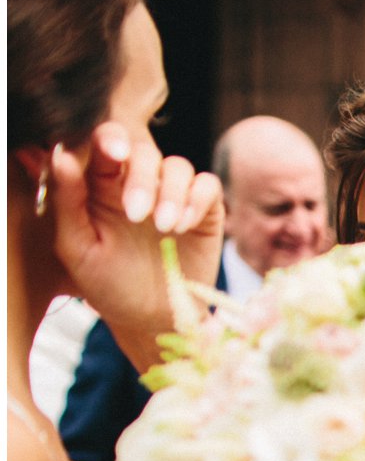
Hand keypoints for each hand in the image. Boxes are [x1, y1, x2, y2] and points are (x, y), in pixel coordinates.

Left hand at [48, 124, 224, 351]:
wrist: (153, 320)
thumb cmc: (108, 286)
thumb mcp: (77, 248)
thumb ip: (67, 202)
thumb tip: (60, 155)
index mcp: (102, 186)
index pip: (105, 146)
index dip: (110, 140)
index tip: (114, 154)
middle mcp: (138, 185)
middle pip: (145, 153)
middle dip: (142, 180)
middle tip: (137, 216)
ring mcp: (173, 196)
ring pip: (178, 167)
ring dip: (172, 194)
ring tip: (164, 228)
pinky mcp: (204, 212)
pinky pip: (208, 186)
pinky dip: (198, 200)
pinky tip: (184, 226)